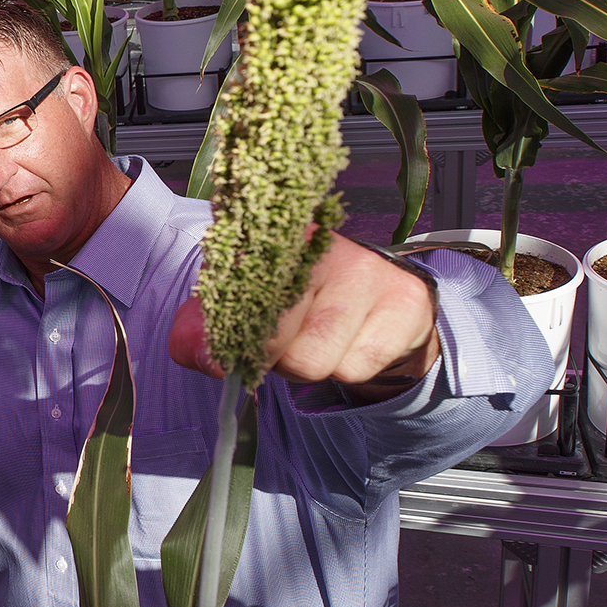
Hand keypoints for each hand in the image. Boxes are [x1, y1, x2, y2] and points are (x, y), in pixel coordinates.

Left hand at [170, 232, 438, 390]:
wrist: (383, 303)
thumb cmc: (301, 300)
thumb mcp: (242, 305)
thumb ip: (203, 330)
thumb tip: (201, 357)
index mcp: (276, 238)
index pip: (239, 281)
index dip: (228, 327)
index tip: (227, 348)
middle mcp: (325, 245)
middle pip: (275, 338)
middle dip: (271, 357)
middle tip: (282, 344)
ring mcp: (369, 273)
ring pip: (315, 360)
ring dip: (309, 365)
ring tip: (316, 340)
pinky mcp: (406, 303)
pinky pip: (356, 367)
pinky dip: (347, 369)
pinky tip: (352, 342)